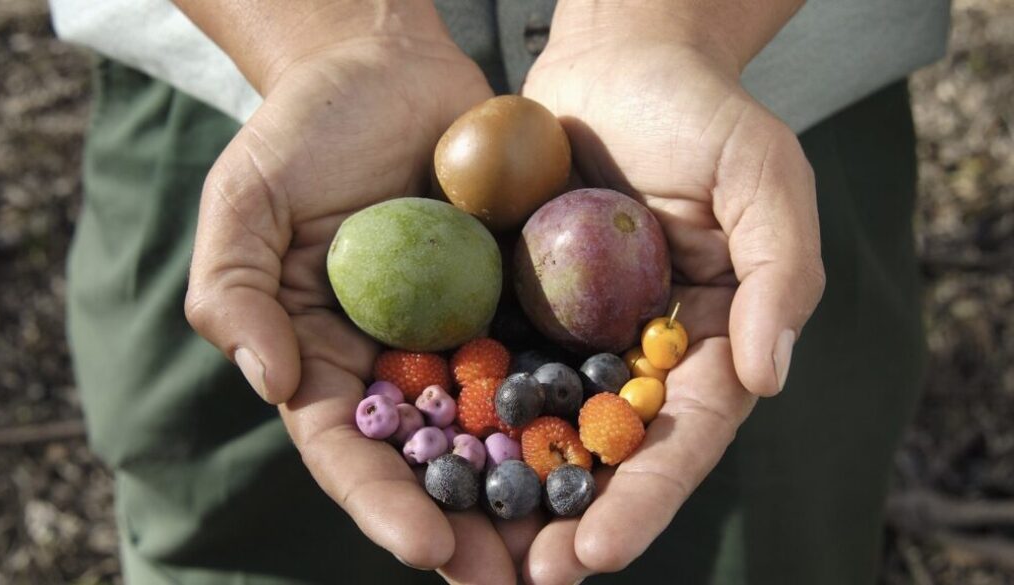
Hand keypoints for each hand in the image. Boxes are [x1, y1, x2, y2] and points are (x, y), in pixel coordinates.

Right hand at [182, 30, 538, 580]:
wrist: (387, 65)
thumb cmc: (304, 129)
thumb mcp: (245, 199)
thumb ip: (235, 290)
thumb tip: (270, 382)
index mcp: (323, 357)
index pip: (347, 449)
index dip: (383, 503)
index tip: (429, 549)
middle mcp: (394, 362)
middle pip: (429, 464)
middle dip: (468, 530)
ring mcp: (459, 336)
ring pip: (496, 433)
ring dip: (529, 495)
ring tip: (571, 551)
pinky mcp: (513, 302)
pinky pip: (546, 363)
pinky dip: (572, 414)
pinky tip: (610, 455)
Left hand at [519, 17, 824, 584]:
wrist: (616, 60)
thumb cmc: (701, 112)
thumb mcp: (764, 176)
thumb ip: (781, 273)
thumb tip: (768, 377)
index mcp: (711, 342)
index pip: (686, 436)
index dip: (647, 498)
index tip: (599, 551)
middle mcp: (642, 354)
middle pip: (610, 454)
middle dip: (573, 520)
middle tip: (528, 578)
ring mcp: (578, 335)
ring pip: (545, 429)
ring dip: (511, 491)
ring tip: (469, 549)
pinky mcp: (521, 306)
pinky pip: (492, 367)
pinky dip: (467, 417)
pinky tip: (430, 462)